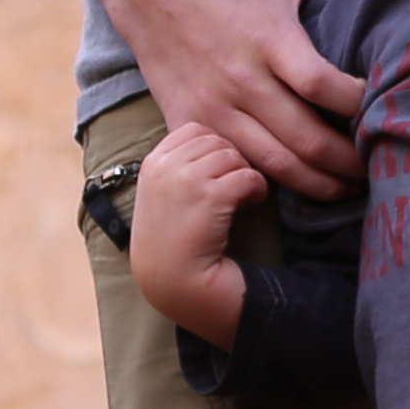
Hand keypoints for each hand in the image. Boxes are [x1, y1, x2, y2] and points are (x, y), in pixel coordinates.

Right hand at [95, 0, 365, 196]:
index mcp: (271, 39)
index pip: (325, 87)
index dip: (361, 105)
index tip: (387, 108)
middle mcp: (242, 79)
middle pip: (306, 141)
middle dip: (349, 163)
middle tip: (379, 168)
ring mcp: (213, 107)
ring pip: (274, 165)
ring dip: (318, 184)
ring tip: (348, 188)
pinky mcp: (189, 123)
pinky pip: (236, 165)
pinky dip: (269, 183)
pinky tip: (298, 184)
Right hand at [126, 122, 260, 343]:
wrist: (172, 279)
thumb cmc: (171, 239)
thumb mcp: (160, 194)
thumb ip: (177, 165)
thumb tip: (217, 143)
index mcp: (152, 162)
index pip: (193, 129)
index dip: (213, 146)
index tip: (219, 170)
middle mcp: (165, 165)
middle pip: (216, 139)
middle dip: (232, 159)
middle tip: (236, 183)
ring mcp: (186, 179)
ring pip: (233, 155)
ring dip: (244, 173)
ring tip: (244, 195)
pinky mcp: (209, 196)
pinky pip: (247, 175)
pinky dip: (257, 188)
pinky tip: (252, 202)